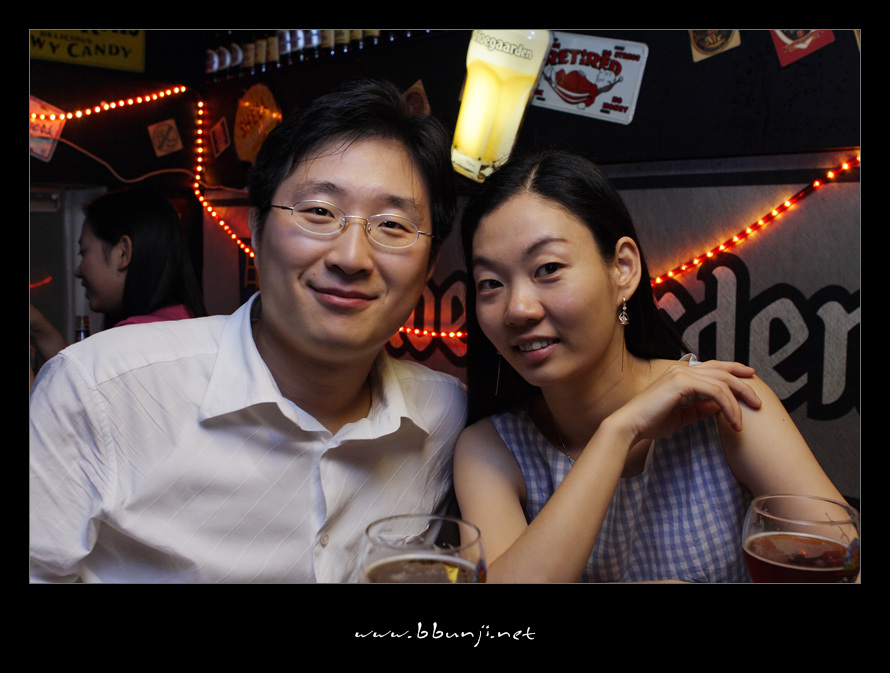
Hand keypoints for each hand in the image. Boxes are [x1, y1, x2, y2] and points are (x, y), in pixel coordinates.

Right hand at [608, 360, 761, 445]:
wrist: (630, 425)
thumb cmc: (650, 422)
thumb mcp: (681, 416)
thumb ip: (699, 408)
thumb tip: (717, 406)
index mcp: (680, 374)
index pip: (713, 367)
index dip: (733, 369)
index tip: (750, 377)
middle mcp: (681, 369)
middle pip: (722, 371)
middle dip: (743, 385)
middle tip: (758, 401)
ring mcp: (681, 374)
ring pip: (722, 382)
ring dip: (738, 401)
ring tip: (744, 419)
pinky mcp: (682, 383)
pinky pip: (715, 392)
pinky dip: (728, 406)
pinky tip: (733, 420)